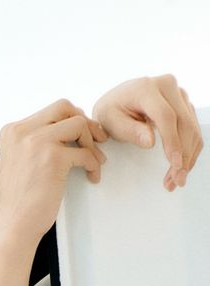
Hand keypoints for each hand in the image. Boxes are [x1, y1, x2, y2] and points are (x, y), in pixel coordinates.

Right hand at [0, 99, 107, 246]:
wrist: (14, 225)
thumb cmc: (19, 201)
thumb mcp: (18, 161)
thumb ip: (32, 142)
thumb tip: (63, 128)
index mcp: (12, 130)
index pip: (50, 110)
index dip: (70, 120)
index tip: (80, 136)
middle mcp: (22, 132)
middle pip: (64, 107)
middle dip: (84, 122)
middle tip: (96, 140)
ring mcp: (37, 142)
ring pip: (78, 123)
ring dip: (91, 142)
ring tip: (95, 161)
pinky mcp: (53, 158)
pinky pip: (85, 152)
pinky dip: (93, 164)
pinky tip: (91, 176)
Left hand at [92, 74, 203, 191]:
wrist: (117, 100)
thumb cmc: (111, 111)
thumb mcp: (110, 122)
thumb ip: (129, 131)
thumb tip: (150, 141)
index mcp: (146, 88)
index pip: (166, 116)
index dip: (172, 141)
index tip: (174, 164)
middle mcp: (167, 86)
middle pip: (184, 123)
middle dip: (183, 155)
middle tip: (177, 181)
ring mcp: (179, 94)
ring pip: (192, 128)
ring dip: (188, 157)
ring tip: (176, 180)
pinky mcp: (184, 104)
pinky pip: (193, 129)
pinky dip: (189, 150)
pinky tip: (180, 168)